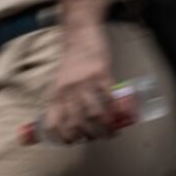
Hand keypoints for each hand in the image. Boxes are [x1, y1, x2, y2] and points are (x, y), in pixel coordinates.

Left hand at [42, 22, 113, 143]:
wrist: (80, 34)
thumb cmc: (71, 61)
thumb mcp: (59, 82)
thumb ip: (62, 101)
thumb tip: (65, 124)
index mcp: (55, 93)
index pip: (53, 123)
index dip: (63, 137)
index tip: (73, 142)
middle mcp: (68, 90)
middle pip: (76, 123)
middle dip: (88, 136)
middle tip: (96, 137)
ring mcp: (85, 83)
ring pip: (94, 114)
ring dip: (104, 128)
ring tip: (111, 132)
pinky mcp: (102, 74)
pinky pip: (110, 99)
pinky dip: (117, 112)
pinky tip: (121, 117)